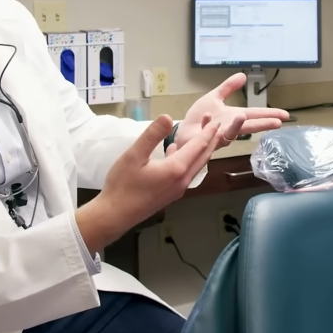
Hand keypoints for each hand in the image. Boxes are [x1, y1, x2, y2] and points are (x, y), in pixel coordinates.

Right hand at [76, 114, 219, 251]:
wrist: (115, 215)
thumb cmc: (123, 184)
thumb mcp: (134, 155)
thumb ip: (152, 135)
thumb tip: (168, 117)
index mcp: (176, 169)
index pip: (198, 146)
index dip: (208, 132)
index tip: (216, 121)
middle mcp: (182, 180)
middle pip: (203, 157)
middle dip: (210, 140)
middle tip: (215, 126)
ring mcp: (178, 189)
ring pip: (196, 166)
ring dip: (201, 150)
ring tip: (203, 137)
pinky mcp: (171, 194)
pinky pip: (187, 173)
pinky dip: (190, 160)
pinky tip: (177, 152)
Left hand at [173, 72, 289, 150]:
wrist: (184, 131)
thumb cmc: (199, 118)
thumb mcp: (215, 97)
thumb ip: (228, 87)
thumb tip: (243, 76)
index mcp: (233, 117)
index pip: (255, 115)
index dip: (269, 114)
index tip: (285, 116)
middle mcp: (229, 128)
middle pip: (249, 126)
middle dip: (263, 124)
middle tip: (278, 123)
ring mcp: (218, 135)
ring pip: (230, 133)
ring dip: (236, 125)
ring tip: (242, 116)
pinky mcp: (205, 140)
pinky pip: (208, 134)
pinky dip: (207, 124)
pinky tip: (207, 115)